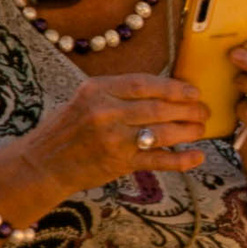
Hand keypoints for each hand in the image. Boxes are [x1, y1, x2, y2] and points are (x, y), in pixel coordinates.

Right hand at [23, 74, 210, 191]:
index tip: (193, 90)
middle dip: (187, 109)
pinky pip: (158, 161)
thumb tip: (166, 89)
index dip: (173, 87)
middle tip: (204, 111)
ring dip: (188, 131)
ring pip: (162, 133)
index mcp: (96, 90)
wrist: (43, 163)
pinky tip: (197, 156)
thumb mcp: (86, 98)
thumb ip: (119, 93)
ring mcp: (112, 140)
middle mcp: (104, 113)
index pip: (143, 84)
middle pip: (157, 108)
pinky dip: (181, 160)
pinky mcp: (119, 164)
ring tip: (201, 129)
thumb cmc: (68, 128)